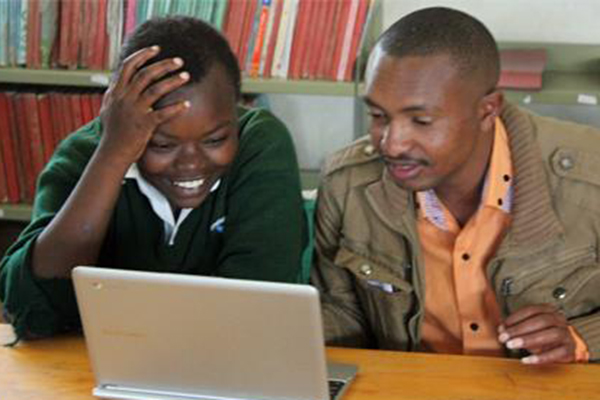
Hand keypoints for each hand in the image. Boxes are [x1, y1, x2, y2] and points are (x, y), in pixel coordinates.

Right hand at [98, 46, 189, 165]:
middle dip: (163, 65)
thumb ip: (111, 95)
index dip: (142, 55)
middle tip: (179, 61)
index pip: (127, 66)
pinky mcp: (144, 125)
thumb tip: (113, 83)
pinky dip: (176, 108)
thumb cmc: (112, 133)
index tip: (156, 49)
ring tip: (186, 76)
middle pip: (145, 74)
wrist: (112, 153)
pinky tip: (187, 104)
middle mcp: (124, 98)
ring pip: (155, 89)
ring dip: (172, 81)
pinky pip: (163, 113)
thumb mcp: (107, 110)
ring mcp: (134, 111)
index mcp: (116, 92)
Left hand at [498, 304, 574, 364]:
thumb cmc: (544, 337)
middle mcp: (560, 321)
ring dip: (529, 339)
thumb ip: (516, 328)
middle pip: (541, 321)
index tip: (503, 326)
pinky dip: (541, 357)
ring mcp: (567, 335)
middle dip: (520, 329)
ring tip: (512, 345)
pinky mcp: (570, 350)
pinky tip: (527, 360)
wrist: (565, 349)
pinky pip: (557, 353)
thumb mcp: (529, 330)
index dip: (515, 317)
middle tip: (504, 337)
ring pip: (552, 334)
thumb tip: (501, 330)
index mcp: (549, 311)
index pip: (532, 310)